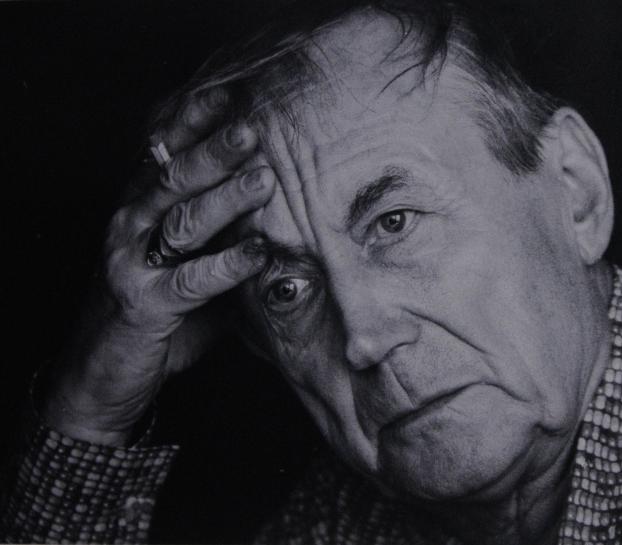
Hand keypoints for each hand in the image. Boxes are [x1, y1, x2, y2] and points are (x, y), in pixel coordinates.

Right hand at [42, 89, 273, 445]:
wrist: (104, 374)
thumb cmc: (158, 315)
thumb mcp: (190, 267)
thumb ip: (224, 241)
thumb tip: (288, 222)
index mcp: (141, 208)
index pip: (166, 154)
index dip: (195, 123)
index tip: (234, 96)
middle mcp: (130, 226)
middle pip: (174, 177)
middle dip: (215, 150)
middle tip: (253, 128)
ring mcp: (132, 263)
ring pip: (182, 220)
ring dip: (226, 198)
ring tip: (264, 179)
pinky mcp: (144, 304)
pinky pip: (192, 280)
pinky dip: (228, 265)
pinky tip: (259, 252)